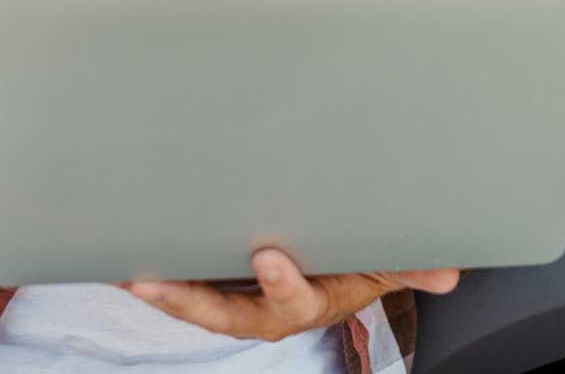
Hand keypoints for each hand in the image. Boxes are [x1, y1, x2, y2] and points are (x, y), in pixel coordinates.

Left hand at [123, 248, 459, 341]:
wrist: (337, 262)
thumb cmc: (358, 257)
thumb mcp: (387, 259)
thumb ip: (411, 264)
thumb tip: (448, 272)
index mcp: (310, 300)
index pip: (294, 300)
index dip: (283, 284)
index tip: (269, 258)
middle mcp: (267, 306)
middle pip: (226, 311)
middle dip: (190, 300)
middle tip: (153, 284)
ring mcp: (236, 295)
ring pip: (195, 299)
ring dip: (159, 289)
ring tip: (121, 273)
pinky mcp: (213, 277)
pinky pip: (180, 277)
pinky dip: (150, 270)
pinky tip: (116, 253)